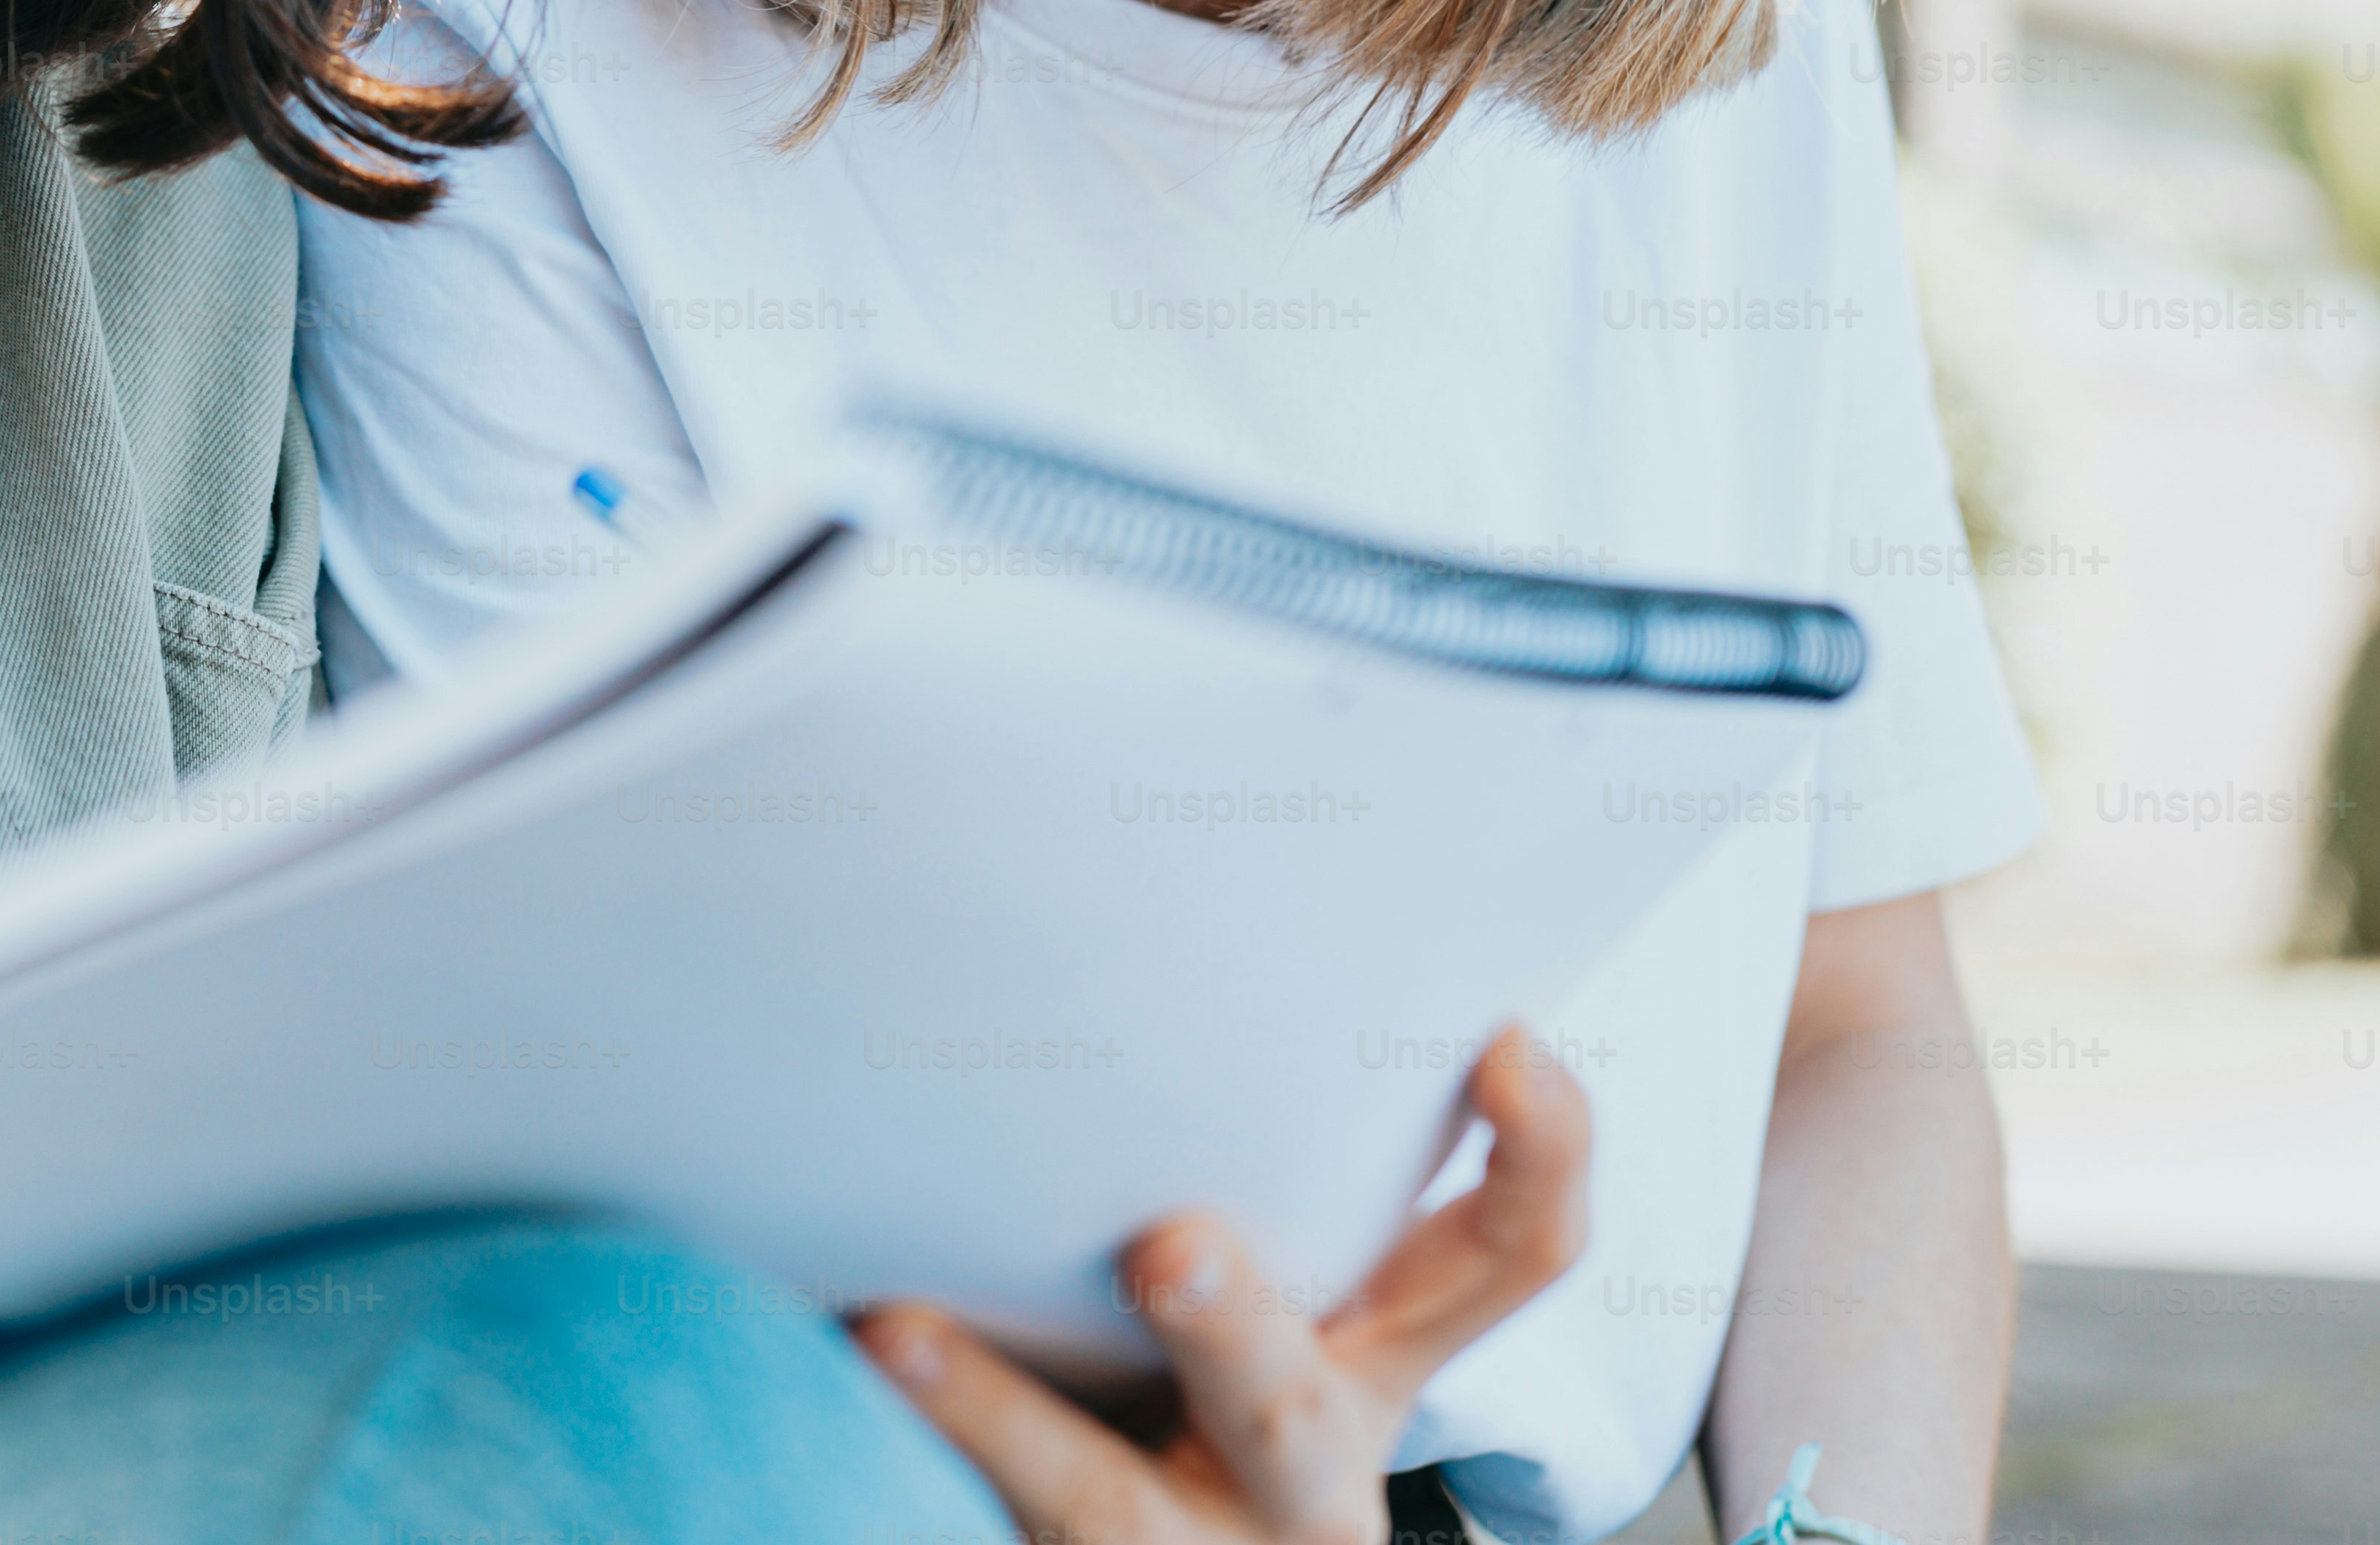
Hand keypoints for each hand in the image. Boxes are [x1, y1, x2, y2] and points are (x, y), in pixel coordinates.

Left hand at [854, 1026, 1590, 1544]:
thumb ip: (1283, 1155)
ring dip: (1005, 1417)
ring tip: (899, 1333)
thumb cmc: (1219, 1381)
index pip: (1514, 1255)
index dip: (1544, 1154)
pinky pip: (997, 1525)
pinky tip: (835, 1360)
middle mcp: (1304, 1469)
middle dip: (1234, 1330)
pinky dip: (915, 1457)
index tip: (1504, 1041)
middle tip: (1170, 1245)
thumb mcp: (1300, 1298)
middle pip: (1294, 1406)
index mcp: (1382, 1359)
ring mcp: (1188, 1543)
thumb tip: (1195, 899)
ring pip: (1103, 1505)